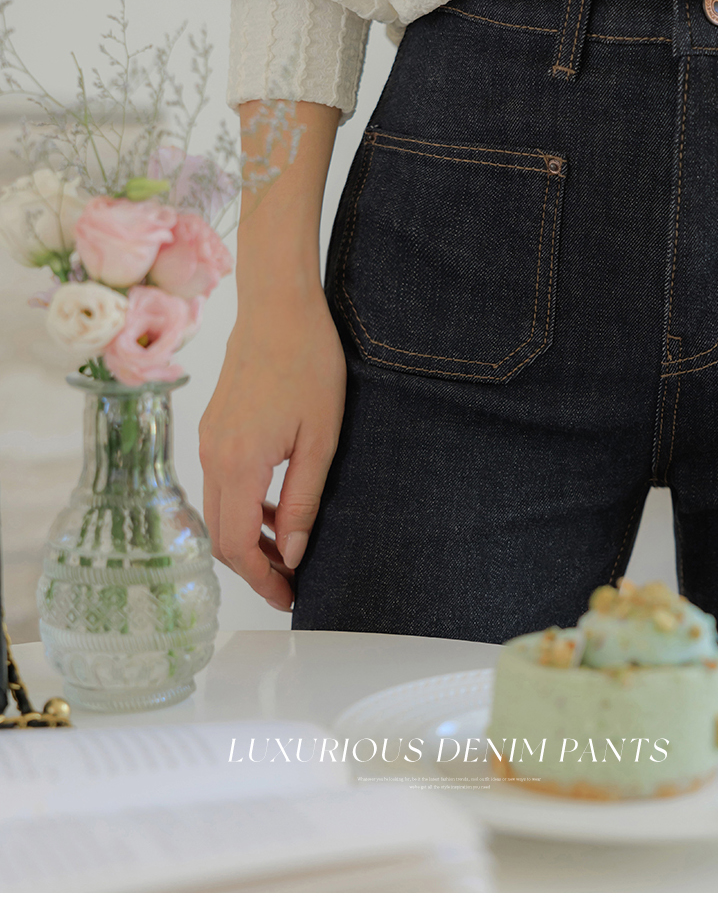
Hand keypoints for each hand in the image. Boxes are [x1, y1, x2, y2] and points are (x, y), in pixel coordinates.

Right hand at [198, 287, 345, 611]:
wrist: (279, 308)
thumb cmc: (309, 364)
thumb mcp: (321, 439)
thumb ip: (303, 500)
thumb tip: (294, 553)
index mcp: (240, 463)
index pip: (237, 546)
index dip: (263, 580)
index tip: (290, 596)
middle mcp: (213, 456)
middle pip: (221, 536)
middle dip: (254, 568)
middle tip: (291, 583)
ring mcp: (208, 441)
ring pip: (219, 512)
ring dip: (250, 538)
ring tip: (291, 549)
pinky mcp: (213, 428)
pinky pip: (222, 484)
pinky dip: (244, 508)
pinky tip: (277, 507)